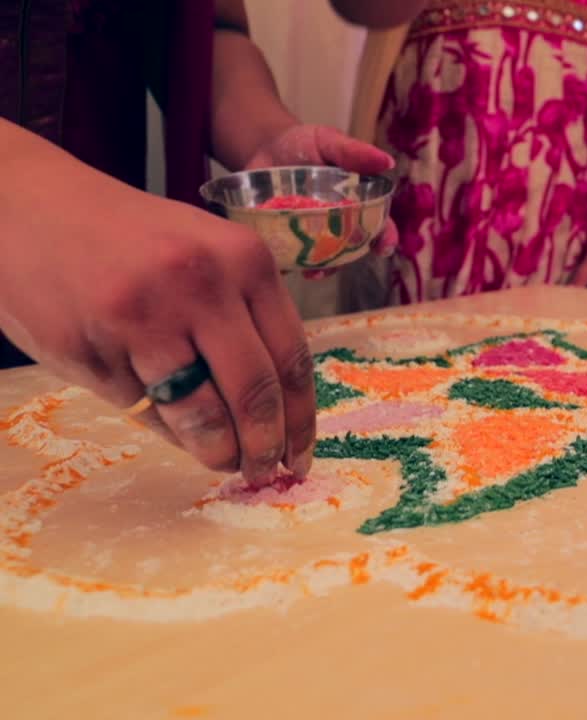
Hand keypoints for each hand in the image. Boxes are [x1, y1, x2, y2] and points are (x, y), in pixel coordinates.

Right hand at [0, 171, 316, 486]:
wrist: (28, 208)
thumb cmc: (130, 239)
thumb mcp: (205, 253)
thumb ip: (244, 315)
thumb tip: (277, 409)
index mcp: (243, 258)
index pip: (291, 357)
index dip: (302, 417)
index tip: (303, 454)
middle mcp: (200, 284)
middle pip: (253, 392)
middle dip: (265, 446)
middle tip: (266, 471)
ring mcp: (142, 316)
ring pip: (201, 413)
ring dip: (218, 451)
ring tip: (223, 461)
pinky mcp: (90, 347)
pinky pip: (142, 408)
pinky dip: (162, 426)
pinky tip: (165, 419)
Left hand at [245, 124, 399, 276]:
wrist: (262, 146)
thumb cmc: (303, 143)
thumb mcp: (328, 141)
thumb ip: (354, 152)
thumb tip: (387, 162)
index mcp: (356, 203)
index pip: (377, 225)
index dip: (384, 237)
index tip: (382, 247)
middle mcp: (337, 224)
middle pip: (350, 249)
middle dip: (345, 261)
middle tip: (334, 267)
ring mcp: (310, 233)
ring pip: (322, 258)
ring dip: (319, 268)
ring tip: (310, 272)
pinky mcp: (285, 238)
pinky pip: (290, 257)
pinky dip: (288, 264)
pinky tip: (283, 265)